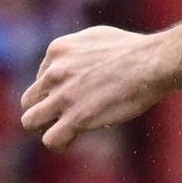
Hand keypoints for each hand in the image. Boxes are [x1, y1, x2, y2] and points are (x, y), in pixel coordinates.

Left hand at [19, 26, 169, 151]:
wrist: (151, 63)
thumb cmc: (133, 50)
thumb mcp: (95, 38)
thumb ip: (76, 52)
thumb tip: (75, 65)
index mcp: (57, 50)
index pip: (40, 79)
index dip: (54, 92)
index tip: (74, 97)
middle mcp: (54, 72)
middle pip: (30, 101)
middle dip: (44, 110)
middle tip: (62, 117)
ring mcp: (63, 96)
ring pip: (30, 121)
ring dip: (44, 129)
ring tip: (63, 130)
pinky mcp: (76, 117)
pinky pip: (51, 139)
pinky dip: (58, 143)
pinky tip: (71, 140)